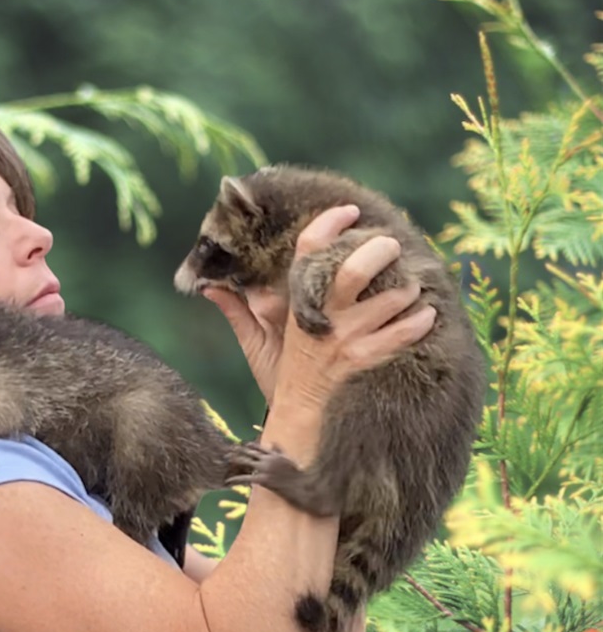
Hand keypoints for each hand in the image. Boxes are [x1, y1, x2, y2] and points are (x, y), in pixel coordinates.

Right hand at [202, 203, 436, 409]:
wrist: (298, 420)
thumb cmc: (281, 377)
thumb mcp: (254, 344)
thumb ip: (236, 311)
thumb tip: (205, 287)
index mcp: (294, 306)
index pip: (307, 252)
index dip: (328, 225)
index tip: (348, 211)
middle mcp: (321, 319)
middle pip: (353, 271)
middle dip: (378, 251)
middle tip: (391, 245)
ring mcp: (344, 341)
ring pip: (386, 300)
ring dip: (405, 288)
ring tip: (411, 284)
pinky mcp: (364, 361)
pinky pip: (400, 335)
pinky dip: (418, 322)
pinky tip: (425, 314)